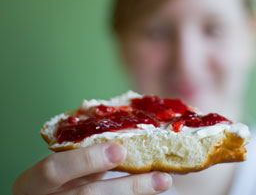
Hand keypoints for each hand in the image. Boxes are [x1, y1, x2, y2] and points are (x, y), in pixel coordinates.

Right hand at [12, 143, 171, 194]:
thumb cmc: (65, 175)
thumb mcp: (68, 161)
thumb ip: (86, 148)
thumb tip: (130, 125)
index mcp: (33, 181)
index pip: (53, 169)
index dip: (86, 160)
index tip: (120, 150)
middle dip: (127, 187)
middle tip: (162, 178)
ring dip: (137, 194)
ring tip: (163, 182)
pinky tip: (150, 193)